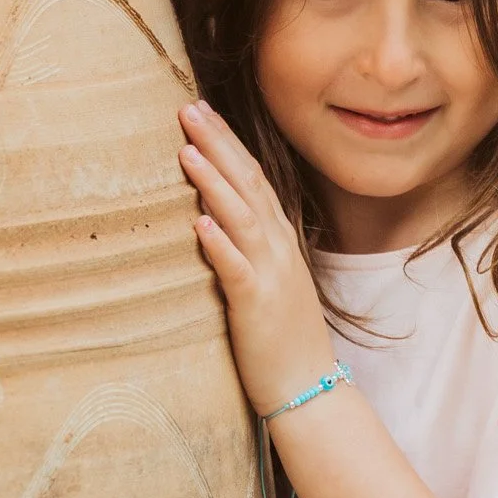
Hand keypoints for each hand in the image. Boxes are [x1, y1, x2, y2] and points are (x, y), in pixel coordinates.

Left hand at [178, 100, 335, 417]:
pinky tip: (198, 223)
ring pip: (241, 217)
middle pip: (246, 184)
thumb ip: (247, 246)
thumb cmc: (283, 337)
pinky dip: (219, 244)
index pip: (252, 178)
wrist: (310, 389)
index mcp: (278, 239)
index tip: (202, 112)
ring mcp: (270, 275)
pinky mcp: (257, 306)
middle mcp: (277, 248)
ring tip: (186, 150)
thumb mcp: (269, 280)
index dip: (227, 143)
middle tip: (188, 107)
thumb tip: (212, 216)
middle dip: (217, 144)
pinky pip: (236, 269)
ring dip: (213, 182)